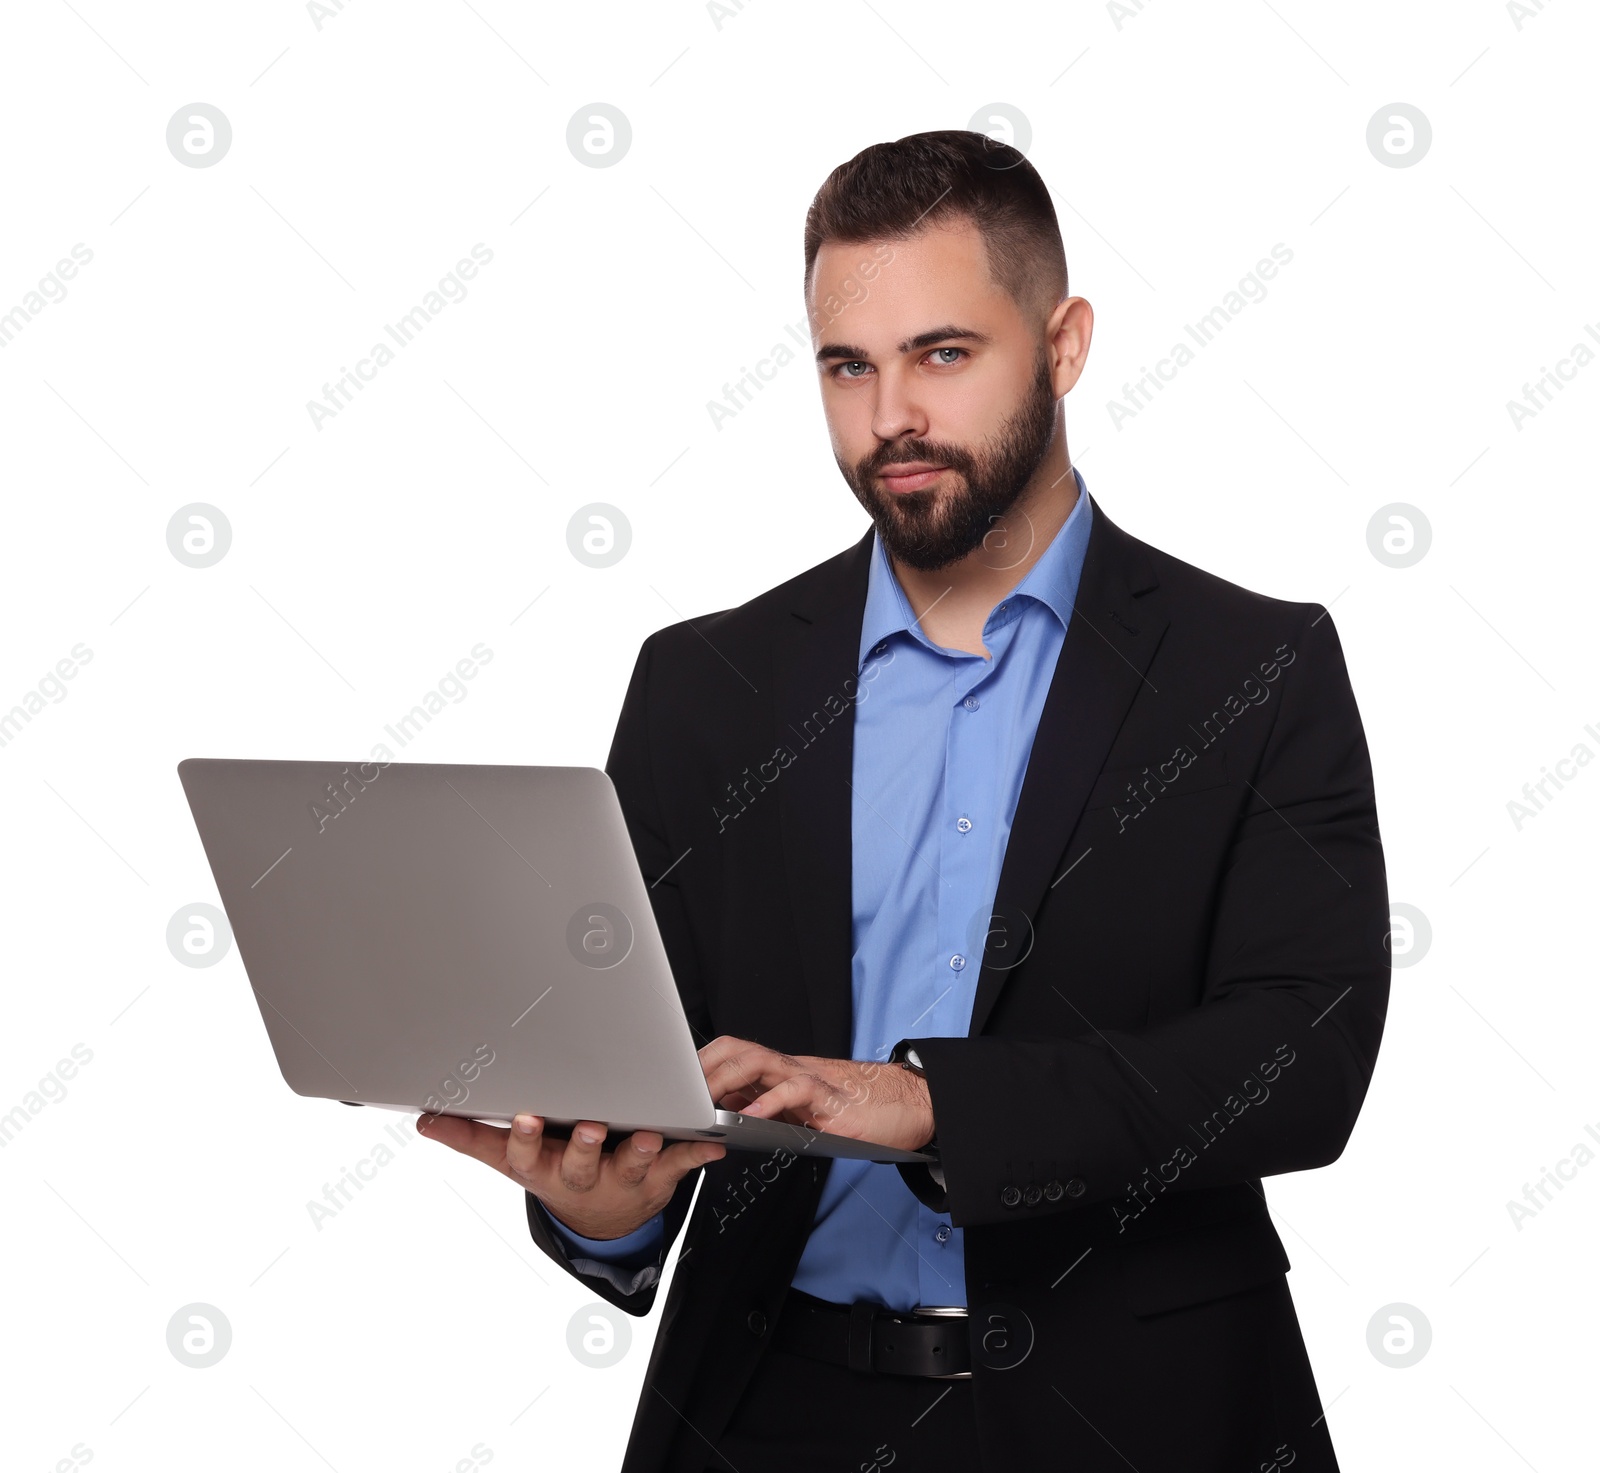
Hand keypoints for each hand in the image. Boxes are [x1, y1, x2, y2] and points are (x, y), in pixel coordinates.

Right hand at [416, 1112, 724, 1239]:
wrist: (601, 1219)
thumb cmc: (552, 1169)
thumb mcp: (509, 1160)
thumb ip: (470, 1136)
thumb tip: (424, 1119)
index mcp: (541, 1166)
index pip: (524, 1155)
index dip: (524, 1139)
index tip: (524, 1117)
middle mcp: (579, 1175)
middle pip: (579, 1163)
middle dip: (582, 1145)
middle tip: (588, 1126)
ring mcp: (619, 1177)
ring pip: (630, 1164)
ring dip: (639, 1150)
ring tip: (647, 1135)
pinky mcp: (656, 1176)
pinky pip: (679, 1163)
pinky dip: (696, 1153)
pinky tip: (712, 1145)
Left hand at [699, 1036, 935, 1152]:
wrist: (910, 1105)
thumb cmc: (860, 1109)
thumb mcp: (804, 1111)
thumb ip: (770, 1105)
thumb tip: (731, 1108)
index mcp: (782, 1072)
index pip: (734, 1054)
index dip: (703, 1062)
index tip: (675, 1082)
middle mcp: (793, 1069)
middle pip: (739, 1050)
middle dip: (705, 1066)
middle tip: (681, 1091)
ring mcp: (812, 1080)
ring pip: (761, 1062)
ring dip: (728, 1079)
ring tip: (706, 1100)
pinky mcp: (832, 1099)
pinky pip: (798, 1091)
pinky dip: (773, 1101)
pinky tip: (755, 1117)